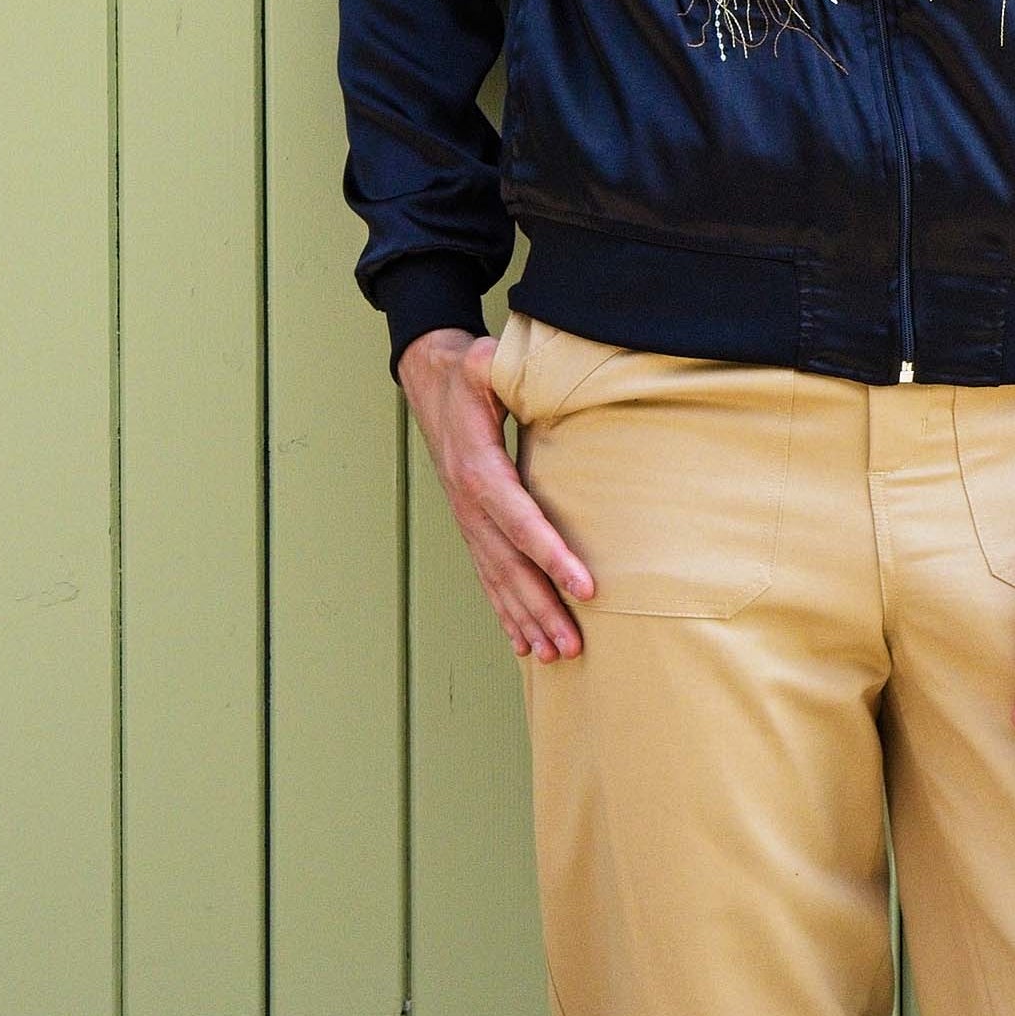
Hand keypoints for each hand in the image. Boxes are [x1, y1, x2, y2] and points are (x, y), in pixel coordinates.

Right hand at [396, 327, 596, 660]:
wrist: (429, 380)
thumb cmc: (464, 371)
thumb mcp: (479, 360)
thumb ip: (489, 363)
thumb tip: (495, 358)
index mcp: (479, 469)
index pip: (519, 520)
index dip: (551, 555)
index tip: (586, 586)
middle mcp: (469, 504)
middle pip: (509, 566)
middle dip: (542, 608)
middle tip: (575, 646)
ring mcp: (466, 519)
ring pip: (498, 580)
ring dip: (526, 619)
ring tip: (556, 656)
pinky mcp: (470, 523)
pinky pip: (487, 574)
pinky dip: (505, 611)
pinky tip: (523, 642)